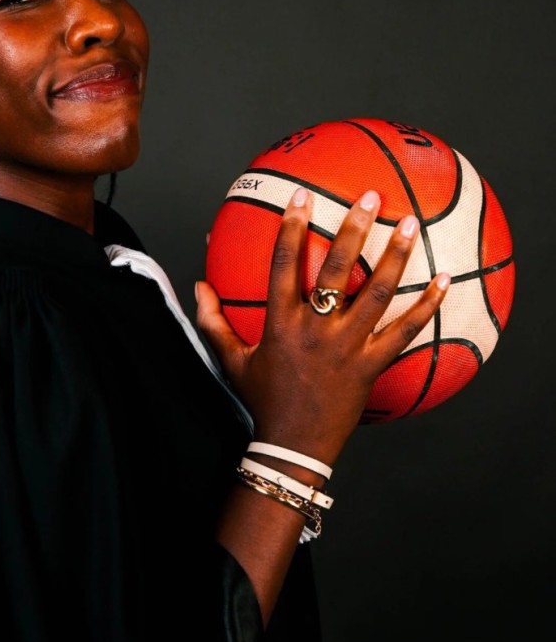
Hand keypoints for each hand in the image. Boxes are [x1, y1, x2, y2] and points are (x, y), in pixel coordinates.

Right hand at [197, 187, 449, 466]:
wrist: (292, 445)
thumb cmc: (261, 398)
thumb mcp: (230, 359)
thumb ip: (212, 320)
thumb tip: (197, 285)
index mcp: (281, 325)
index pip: (283, 266)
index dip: (291, 228)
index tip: (300, 196)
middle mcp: (315, 330)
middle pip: (336, 271)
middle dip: (353, 229)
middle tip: (370, 197)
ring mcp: (347, 348)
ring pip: (376, 294)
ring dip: (394, 257)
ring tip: (409, 224)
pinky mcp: (371, 366)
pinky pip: (404, 332)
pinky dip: (426, 306)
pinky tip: (444, 280)